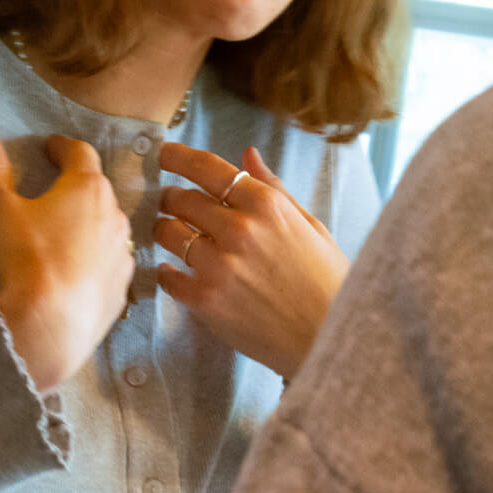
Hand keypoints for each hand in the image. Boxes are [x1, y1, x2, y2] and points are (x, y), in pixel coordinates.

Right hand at [0, 129, 134, 391]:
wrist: (49, 328)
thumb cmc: (25, 260)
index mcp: (88, 189)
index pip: (80, 153)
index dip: (62, 147)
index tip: (50, 147)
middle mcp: (115, 217)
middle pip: (96, 191)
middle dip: (75, 186)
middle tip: (52, 190)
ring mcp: (123, 255)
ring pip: (107, 229)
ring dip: (88, 225)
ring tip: (63, 233)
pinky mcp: (121, 289)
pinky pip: (109, 265)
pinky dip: (94, 261)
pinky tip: (76, 272)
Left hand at [154, 144, 347, 380]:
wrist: (329, 338)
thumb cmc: (327, 282)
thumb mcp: (310, 226)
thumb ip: (274, 188)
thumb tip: (247, 154)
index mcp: (266, 205)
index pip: (208, 168)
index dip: (178, 157)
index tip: (164, 154)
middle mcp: (239, 230)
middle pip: (182, 198)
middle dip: (171, 197)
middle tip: (169, 201)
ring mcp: (219, 265)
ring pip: (168, 232)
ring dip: (164, 229)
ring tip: (170, 234)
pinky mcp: (206, 300)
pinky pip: (167, 277)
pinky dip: (166, 273)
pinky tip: (173, 272)